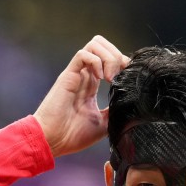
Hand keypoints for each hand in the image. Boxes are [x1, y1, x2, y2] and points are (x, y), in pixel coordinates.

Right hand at [34, 35, 128, 157]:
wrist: (53, 141)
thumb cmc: (73, 135)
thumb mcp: (104, 124)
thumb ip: (115, 111)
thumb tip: (131, 104)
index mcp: (92, 84)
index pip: (109, 58)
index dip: (122, 63)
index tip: (129, 79)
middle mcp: (84, 75)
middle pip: (102, 45)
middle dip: (117, 54)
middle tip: (120, 75)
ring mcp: (76, 74)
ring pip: (94, 44)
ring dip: (108, 57)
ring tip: (111, 78)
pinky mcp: (68, 76)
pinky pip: (83, 54)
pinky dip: (97, 61)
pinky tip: (102, 79)